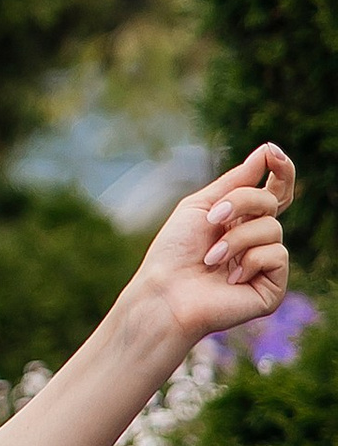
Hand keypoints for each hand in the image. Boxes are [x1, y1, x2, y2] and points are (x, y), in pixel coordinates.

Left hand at [125, 145, 294, 353]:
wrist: (165, 292)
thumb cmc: (174, 252)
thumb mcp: (201, 206)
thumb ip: (235, 182)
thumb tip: (264, 153)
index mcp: (241, 220)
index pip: (273, 192)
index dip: (280, 170)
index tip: (271, 152)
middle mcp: (257, 240)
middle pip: (270, 201)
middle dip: (241, 202)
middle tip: (213, 218)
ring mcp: (266, 264)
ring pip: (272, 228)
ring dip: (236, 239)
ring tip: (212, 258)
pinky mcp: (273, 287)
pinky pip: (277, 255)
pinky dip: (249, 261)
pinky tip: (230, 278)